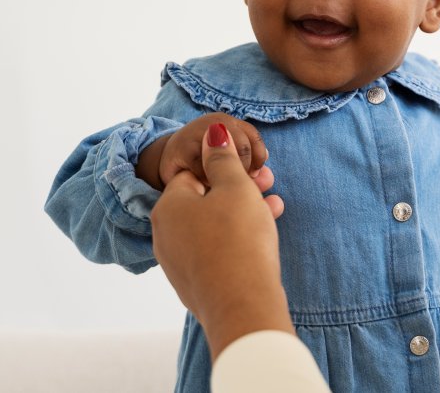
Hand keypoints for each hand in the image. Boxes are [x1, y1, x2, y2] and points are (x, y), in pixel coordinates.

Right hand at [137, 113, 268, 189]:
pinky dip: (206, 184)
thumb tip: (269, 179)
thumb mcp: (231, 163)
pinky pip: (202, 171)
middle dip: (243, 171)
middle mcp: (215, 123)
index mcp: (231, 123)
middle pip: (241, 147)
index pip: (254, 137)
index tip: (254, 176)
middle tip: (235, 186)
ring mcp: (197, 134)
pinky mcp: (181, 150)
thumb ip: (252, 170)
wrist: (170, 159)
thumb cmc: (207, 162)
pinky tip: (202, 187)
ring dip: (224, 178)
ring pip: (223, 159)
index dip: (258, 159)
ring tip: (218, 186)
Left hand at [151, 123, 292, 358]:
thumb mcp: (235, 187)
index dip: (225, 167)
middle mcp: (165, 234)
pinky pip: (216, 250)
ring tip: (274, 207)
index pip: (194, 172)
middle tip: (267, 184)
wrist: (242, 306)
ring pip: (213, 226)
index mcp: (168, 206)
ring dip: (243, 213)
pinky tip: (265, 235)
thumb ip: (222, 158)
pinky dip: (237, 239)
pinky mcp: (196, 284)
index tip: (251, 170)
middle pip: (204, 200)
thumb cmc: (238, 239)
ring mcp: (178, 262)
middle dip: (238, 190)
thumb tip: (212, 133)